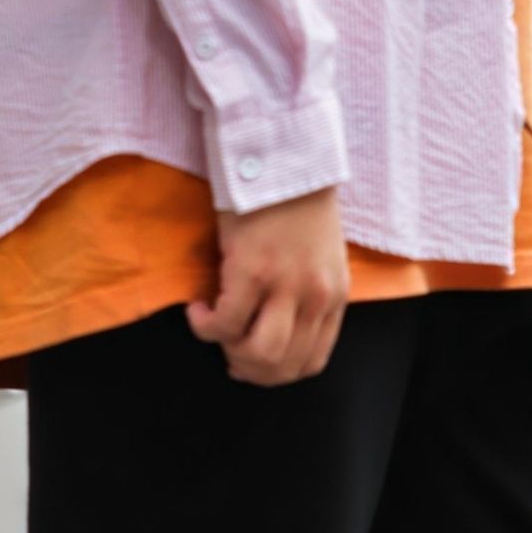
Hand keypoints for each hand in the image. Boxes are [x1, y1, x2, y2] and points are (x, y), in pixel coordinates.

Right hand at [186, 186, 348, 386]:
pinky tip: (198, 308)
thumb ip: (307, 295)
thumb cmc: (296, 204)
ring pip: (258, 354)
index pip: (311, 361)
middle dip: (249, 369)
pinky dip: (206, 326)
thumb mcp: (320, 257)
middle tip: (228, 349)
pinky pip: (225, 324)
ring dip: (230, 351)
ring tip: (216, 327)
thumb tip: (274, 330)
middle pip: (283, 367)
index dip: (276, 374)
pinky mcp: (251, 271)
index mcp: (334, 295)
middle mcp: (314, 296)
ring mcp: (285, 286)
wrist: (284, 158)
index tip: (251, 362)